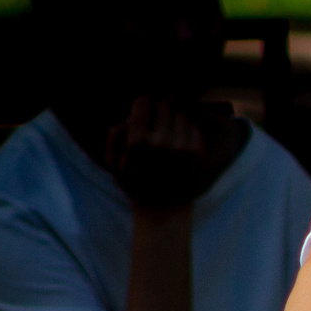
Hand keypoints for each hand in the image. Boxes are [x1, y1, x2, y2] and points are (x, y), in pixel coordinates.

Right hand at [106, 98, 240, 210]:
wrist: (163, 208)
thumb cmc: (135, 184)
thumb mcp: (113, 163)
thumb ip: (115, 135)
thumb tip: (129, 116)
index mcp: (138, 141)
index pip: (143, 102)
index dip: (142, 106)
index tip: (142, 113)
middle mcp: (161, 140)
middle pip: (163, 106)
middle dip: (158, 113)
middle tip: (156, 126)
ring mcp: (181, 145)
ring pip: (180, 115)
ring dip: (174, 122)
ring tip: (168, 136)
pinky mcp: (197, 151)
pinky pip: (194, 127)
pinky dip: (187, 131)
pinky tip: (180, 144)